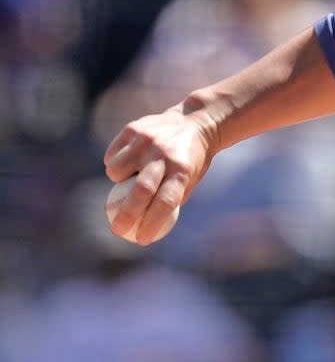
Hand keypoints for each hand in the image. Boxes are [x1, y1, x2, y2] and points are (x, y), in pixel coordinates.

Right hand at [103, 104, 216, 245]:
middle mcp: (163, 154)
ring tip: (129, 178)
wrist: (195, 121)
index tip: (141, 240)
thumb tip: (145, 229)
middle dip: (125, 215)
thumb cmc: (191, 159)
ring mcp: (146, 140)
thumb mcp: (190, 178)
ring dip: (117, 181)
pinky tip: (127, 162)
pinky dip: (114, 164)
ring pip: (116, 171)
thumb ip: (171, 199)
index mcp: (182, 169)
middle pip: (140, 190)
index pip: (165, 202)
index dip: (152, 223)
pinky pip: (112, 156)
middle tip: (116, 230)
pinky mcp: (132, 129)